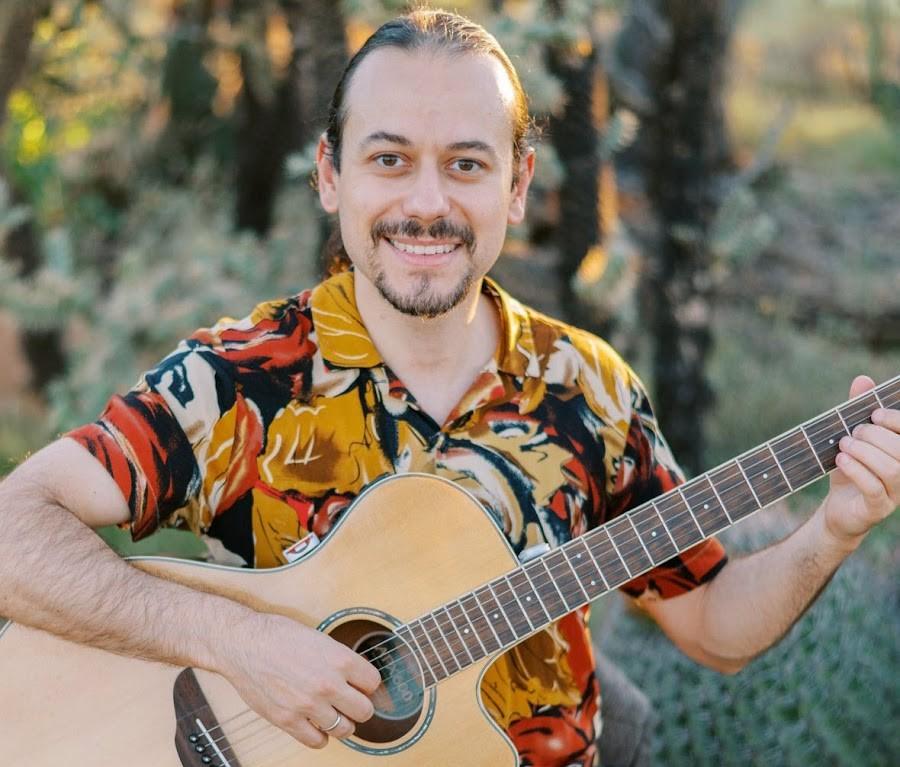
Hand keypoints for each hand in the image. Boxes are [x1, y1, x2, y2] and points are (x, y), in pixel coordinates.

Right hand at [216, 612, 380, 748]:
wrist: (244, 644)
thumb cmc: (279, 635)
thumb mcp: (319, 638)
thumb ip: (339, 659)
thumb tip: (356, 676)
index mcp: (340, 659)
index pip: (373, 682)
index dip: (367, 684)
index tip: (361, 685)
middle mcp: (328, 684)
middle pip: (364, 711)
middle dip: (359, 706)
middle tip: (351, 702)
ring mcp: (308, 705)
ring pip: (344, 729)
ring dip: (342, 723)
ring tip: (334, 714)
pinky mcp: (288, 720)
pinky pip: (317, 741)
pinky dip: (320, 736)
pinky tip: (316, 725)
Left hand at [820, 375, 899, 547]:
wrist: (837, 510)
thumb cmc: (850, 470)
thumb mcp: (852, 439)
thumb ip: (857, 411)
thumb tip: (863, 379)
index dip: (896, 420)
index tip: (874, 414)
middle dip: (875, 435)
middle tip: (851, 433)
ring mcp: (895, 493)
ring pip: (892, 469)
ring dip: (864, 452)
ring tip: (844, 445)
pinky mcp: (878, 508)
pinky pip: (873, 488)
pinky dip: (856, 470)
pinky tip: (840, 460)